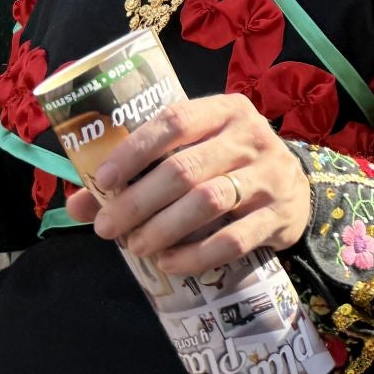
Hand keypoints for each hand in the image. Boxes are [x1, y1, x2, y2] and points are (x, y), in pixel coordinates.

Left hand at [62, 93, 310, 277]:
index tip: (103, 180)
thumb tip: (77, 205)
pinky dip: (195, 255)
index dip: (135, 150)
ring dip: (163, 228)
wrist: (295, 188)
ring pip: (208, 202)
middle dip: (139, 201)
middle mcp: (250, 137)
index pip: (175, 120)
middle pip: (185, 168)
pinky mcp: (279, 215)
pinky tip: (169, 262)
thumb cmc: (228, 164)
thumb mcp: (194, 151)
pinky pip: (233, 239)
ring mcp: (269, 176)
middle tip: (108, 227)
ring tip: (136, 246)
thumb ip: (140, 171)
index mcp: (225, 110)